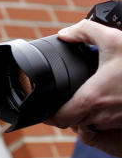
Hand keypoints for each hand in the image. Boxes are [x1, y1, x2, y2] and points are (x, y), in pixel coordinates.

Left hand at [49, 19, 121, 155]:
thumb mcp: (114, 40)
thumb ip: (85, 32)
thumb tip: (65, 33)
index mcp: (91, 99)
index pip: (57, 120)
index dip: (47, 114)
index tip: (44, 105)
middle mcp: (101, 115)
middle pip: (70, 124)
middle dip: (63, 113)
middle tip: (61, 98)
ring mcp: (115, 121)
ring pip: (88, 125)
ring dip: (81, 114)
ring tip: (81, 96)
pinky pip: (105, 123)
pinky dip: (99, 114)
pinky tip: (103, 98)